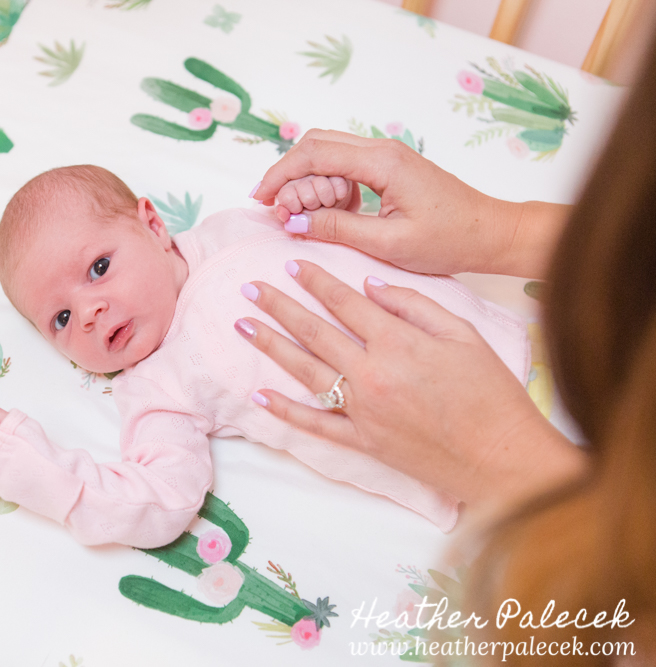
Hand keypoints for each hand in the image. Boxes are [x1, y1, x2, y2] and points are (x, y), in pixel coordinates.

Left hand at [235, 260, 585, 508]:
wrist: (501, 456)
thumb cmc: (491, 393)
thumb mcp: (464, 334)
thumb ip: (415, 305)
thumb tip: (370, 284)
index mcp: (398, 342)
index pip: (344, 302)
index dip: (315, 280)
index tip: (290, 264)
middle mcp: (372, 373)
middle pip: (315, 332)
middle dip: (279, 306)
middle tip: (249, 287)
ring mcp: (362, 410)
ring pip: (305, 371)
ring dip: (271, 346)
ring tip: (243, 325)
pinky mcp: (361, 441)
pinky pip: (315, 424)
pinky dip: (285, 410)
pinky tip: (258, 394)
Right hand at [251, 129, 566, 277]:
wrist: (489, 232)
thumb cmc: (449, 239)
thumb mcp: (388, 243)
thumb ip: (337, 229)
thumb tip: (293, 223)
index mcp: (381, 162)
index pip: (314, 155)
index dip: (281, 176)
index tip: (261, 201)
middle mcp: (381, 149)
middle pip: (316, 144)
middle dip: (287, 173)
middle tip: (273, 207)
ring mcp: (385, 155)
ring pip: (328, 150)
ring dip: (306, 178)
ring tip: (300, 214)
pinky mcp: (388, 166)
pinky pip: (344, 163)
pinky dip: (325, 181)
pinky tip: (326, 211)